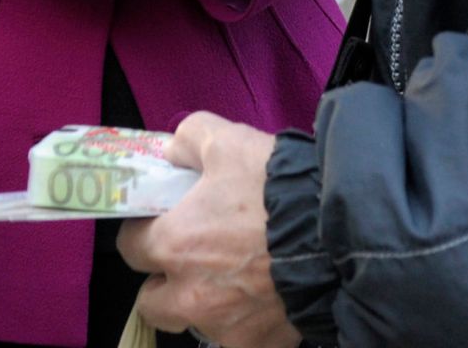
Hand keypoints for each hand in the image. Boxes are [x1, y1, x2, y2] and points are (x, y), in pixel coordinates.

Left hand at [118, 113, 297, 347]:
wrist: (337, 231)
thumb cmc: (276, 186)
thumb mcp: (228, 140)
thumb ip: (188, 139)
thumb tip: (173, 154)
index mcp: (173, 245)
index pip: (130, 247)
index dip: (145, 230)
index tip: (165, 220)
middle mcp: (188, 297)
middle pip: (151, 301)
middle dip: (165, 279)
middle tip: (195, 254)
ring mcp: (224, 328)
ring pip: (192, 322)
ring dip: (202, 303)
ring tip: (235, 275)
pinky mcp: (258, 346)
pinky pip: (237, 337)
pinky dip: (245, 320)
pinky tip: (265, 294)